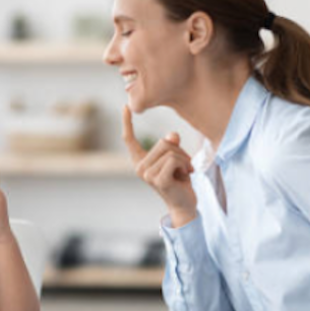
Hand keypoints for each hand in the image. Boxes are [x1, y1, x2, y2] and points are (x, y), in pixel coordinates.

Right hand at [122, 105, 196, 225]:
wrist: (185, 204)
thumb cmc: (180, 180)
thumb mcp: (176, 158)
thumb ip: (171, 145)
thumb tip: (172, 135)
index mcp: (140, 161)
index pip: (129, 139)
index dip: (127, 123)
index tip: (125, 106)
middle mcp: (139, 167)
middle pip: (162, 142)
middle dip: (179, 151)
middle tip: (184, 166)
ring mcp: (147, 174)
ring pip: (170, 150)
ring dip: (184, 159)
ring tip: (184, 172)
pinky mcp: (157, 180)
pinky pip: (174, 160)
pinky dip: (185, 165)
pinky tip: (185, 176)